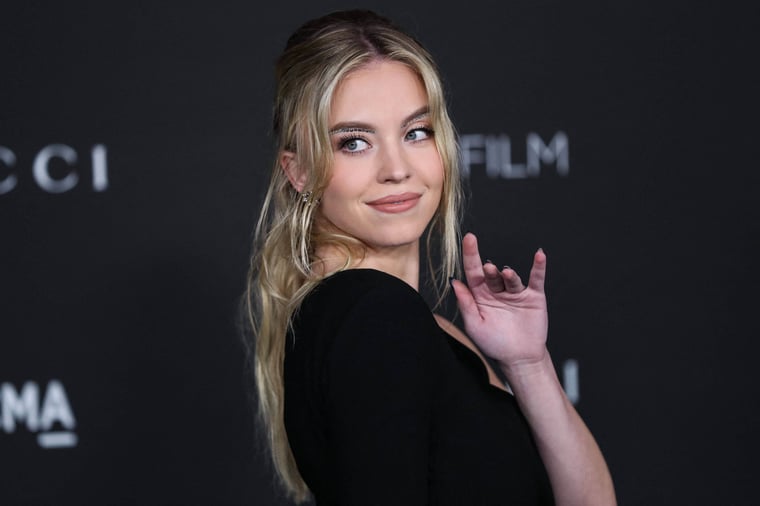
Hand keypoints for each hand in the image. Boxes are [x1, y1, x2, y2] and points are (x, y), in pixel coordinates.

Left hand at [450, 232, 548, 370]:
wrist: (519, 359)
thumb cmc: (494, 343)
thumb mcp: (474, 325)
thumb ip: (465, 304)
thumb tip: (455, 282)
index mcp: (480, 295)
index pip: (473, 272)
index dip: (471, 255)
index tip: (469, 239)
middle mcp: (497, 290)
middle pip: (492, 274)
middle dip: (490, 271)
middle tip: (488, 269)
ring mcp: (516, 292)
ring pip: (511, 278)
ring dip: (509, 275)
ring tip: (507, 274)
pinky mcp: (534, 297)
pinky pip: (536, 279)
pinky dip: (538, 267)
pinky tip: (539, 255)